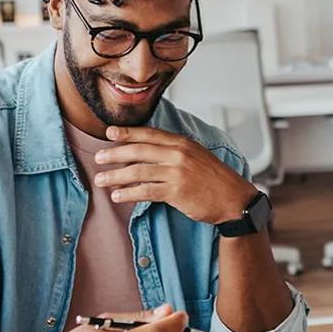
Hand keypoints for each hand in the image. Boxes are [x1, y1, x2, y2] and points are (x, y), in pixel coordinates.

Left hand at [93, 126, 256, 224]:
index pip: (149, 134)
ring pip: (138, 171)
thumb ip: (176, 151)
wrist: (234, 199)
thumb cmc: (215, 179)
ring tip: (101, 180)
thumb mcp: (198, 156)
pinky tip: (117, 196)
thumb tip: (149, 150)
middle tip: (98, 158)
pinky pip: (145, 191)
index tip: (109, 132)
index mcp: (183, 143)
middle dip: (115, 154)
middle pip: (139, 150)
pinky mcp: (176, 192)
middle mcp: (179, 155)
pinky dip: (128, 193)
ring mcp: (177, 173)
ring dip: (115, 176)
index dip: (127, 132)